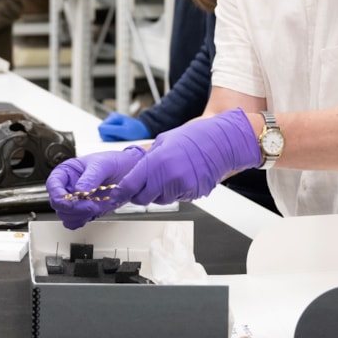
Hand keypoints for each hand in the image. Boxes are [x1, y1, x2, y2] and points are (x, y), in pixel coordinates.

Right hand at [46, 147, 145, 228]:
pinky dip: (82, 220)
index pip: (53, 184)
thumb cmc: (114, 162)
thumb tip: (79, 190)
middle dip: (73, 207)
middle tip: (90, 205)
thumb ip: (90, 177)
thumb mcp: (102, 165)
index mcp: (67, 172)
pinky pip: (75, 221)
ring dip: (79, 215)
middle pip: (58, 204)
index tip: (69, 199)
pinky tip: (93, 213)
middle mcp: (68, 186)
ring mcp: (76, 200)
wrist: (130, 171)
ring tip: (95, 207)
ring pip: (65, 215)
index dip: (58, 194)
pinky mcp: (84, 210)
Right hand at [97, 112, 150, 141]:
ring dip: (111, 138)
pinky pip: (107, 135)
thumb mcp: (126, 131)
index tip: (116, 138)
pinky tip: (119, 138)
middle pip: (101, 131)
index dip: (107, 136)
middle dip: (109, 137)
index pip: (101, 128)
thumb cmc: (137, 131)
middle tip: (119, 138)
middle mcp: (111, 118)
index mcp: (113, 117)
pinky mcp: (112, 127)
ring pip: (103, 134)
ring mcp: (111, 123)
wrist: (143, 131)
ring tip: (120, 138)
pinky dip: (113, 138)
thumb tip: (100, 130)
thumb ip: (113, 130)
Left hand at [116, 108, 260, 205]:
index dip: (120, 192)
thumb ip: (147, 158)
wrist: (223, 142)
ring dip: (158, 193)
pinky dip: (174, 192)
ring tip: (168, 175)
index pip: (130, 185)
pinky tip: (180, 178)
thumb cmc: (195, 137)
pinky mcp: (193, 194)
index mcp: (157, 161)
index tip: (115, 195)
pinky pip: (175, 198)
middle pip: (142, 198)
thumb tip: (133, 169)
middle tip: (143, 183)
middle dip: (139, 193)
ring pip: (159, 200)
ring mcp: (182, 187)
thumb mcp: (163, 140)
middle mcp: (168, 177)